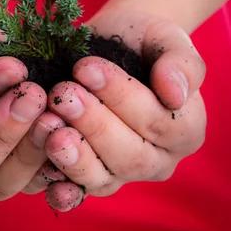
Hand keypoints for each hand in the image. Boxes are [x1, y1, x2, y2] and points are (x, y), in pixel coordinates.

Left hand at [23, 7, 205, 210]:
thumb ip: (181, 65)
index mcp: (186, 129)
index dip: (120, 97)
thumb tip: (175, 94)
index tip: (86, 68)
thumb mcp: (168, 39)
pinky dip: (60, 187)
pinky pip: (76, 191)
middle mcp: (160, 159)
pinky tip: (43, 173)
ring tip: (48, 127)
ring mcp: (123, 173)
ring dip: (73, 156)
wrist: (117, 41)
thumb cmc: (145, 39)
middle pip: (129, 155)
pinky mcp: (91, 176)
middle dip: (93, 124)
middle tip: (62, 94)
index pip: (157, 122)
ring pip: (102, 179)